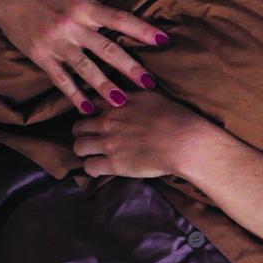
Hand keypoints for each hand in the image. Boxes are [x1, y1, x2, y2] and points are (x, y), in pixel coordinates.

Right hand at [0, 0, 168, 112]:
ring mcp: (56, 44)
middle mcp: (73, 26)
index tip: (164, 41)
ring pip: (85, 68)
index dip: (143, 30)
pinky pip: (61, 80)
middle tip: (151, 83)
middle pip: (106, 49)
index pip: (120, 19)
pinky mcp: (41, 57)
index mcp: (86, 7)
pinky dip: (74, 95)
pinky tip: (88, 109)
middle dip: (129, 67)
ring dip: (104, 86)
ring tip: (122, 101)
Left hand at [71, 90, 220, 177]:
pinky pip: (89, 167)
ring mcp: (108, 144)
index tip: (94, 116)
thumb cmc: (176, 117)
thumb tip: (123, 95)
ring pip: (79, 147)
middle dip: (83, 131)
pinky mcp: (114, 164)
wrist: (185, 141)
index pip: (90, 103)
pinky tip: (100, 167)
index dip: (90, 111)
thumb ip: (132, 96)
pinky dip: (92, 167)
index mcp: (117, 104)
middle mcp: (108, 123)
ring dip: (85, 149)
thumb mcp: (153, 97)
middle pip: (78, 126)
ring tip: (94, 152)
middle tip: (91, 136)